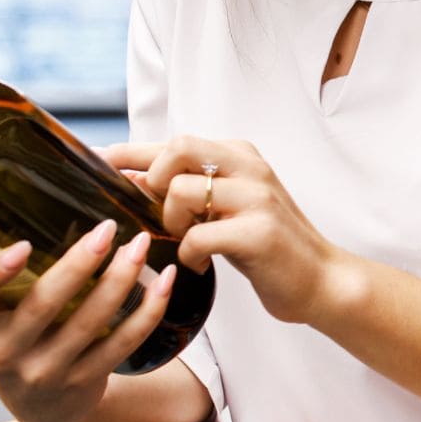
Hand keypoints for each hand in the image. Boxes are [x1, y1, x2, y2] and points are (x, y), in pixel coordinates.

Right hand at [0, 219, 179, 421]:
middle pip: (43, 305)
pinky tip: (165, 280)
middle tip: (107, 228)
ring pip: (90, 323)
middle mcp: (4, 354)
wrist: (43, 410)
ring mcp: (45, 373)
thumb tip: (53, 196)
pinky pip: (122, 343)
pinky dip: (148, 310)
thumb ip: (11, 276)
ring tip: (141, 245)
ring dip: (121, 280)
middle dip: (79, 263)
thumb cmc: (21, 338)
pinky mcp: (84, 383)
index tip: (22, 244)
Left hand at [101, 138, 357, 325]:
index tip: (98, 163)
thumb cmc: (267, 247)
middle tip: (155, 213)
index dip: (130, 152)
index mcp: (239, 155)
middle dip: (153, 181)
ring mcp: (257, 197)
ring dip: (171, 222)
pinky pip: (199, 235)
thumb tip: (130, 181)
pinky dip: (189, 253)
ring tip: (185, 241)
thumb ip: (190, 190)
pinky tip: (201, 263)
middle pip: (177, 148)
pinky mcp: (259, 232)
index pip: (174, 141)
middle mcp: (249, 167)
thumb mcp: (227, 209)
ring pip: (182, 191)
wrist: (321, 281)